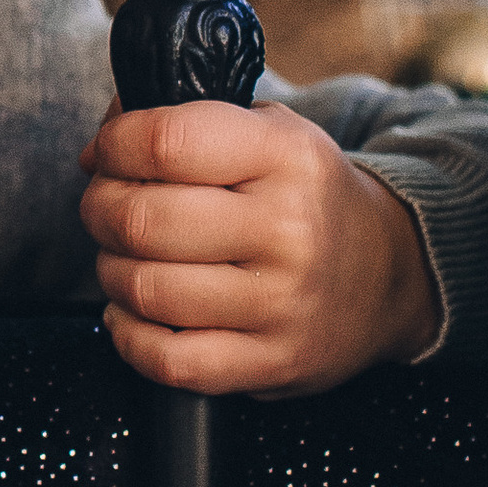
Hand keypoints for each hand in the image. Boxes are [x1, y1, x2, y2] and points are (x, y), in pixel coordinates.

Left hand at [80, 99, 440, 395]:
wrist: (389, 272)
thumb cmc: (304, 195)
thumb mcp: (269, 132)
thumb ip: (185, 122)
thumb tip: (98, 148)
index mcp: (286, 156)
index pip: (165, 142)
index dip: (113, 145)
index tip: (105, 152)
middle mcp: (289, 230)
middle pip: (143, 219)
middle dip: (99, 208)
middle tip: (103, 206)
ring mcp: (281, 303)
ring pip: (145, 290)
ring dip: (110, 270)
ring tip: (123, 256)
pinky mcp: (273, 364)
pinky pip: (169, 361)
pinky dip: (130, 336)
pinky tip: (133, 313)